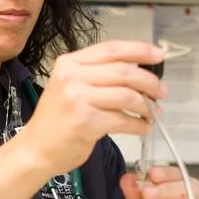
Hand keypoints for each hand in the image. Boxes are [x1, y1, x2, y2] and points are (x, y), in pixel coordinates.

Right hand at [16, 40, 166, 174]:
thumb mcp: (71, 87)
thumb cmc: (58, 119)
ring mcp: (78, 99)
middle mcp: (72, 77)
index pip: (111, 49)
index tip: (159, 55)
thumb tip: (138, 70)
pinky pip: (123, 120)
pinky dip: (139, 125)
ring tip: (154, 113)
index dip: (139, 51)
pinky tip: (143, 128)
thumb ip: (98, 75)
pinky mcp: (86, 122)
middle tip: (162, 92)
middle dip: (149, 82)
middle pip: (124, 71)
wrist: (36, 149)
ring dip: (147, 106)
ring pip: (127, 95)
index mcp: (70, 63)